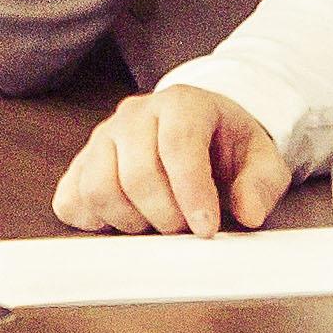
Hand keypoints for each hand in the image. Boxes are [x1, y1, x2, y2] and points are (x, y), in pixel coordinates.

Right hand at [55, 85, 291, 233]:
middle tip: (186, 228)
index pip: (177, 145)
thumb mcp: (262, 160)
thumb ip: (260, 184)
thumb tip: (248, 212)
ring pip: (98, 188)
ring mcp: (103, 137)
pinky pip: (71, 198)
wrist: (203, 131)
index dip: (191, 193)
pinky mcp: (82, 162)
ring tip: (156, 222)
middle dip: (165, 216)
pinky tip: (125, 220)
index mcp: (182, 104)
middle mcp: (135, 114)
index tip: (206, 229)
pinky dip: (94, 220)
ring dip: (130, 221)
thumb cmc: (229, 147)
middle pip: (136, 174)